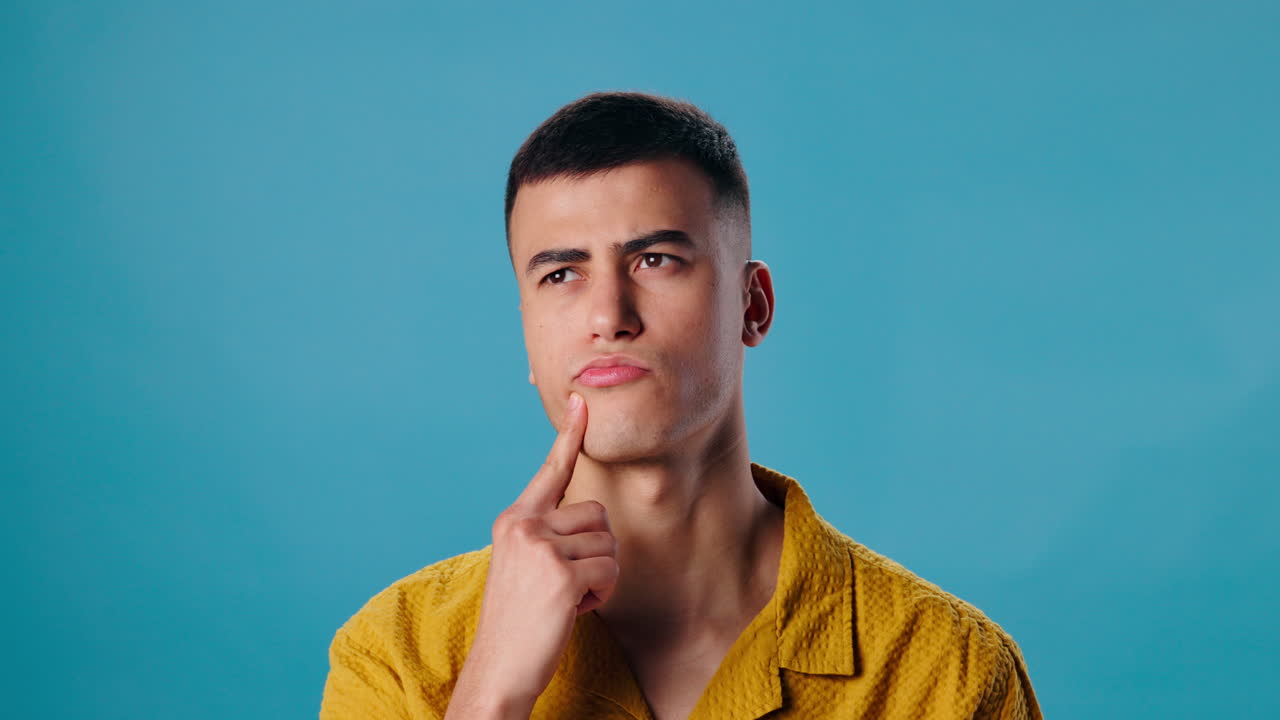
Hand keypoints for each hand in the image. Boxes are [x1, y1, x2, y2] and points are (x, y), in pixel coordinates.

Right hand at [444, 392, 618, 718]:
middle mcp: (523, 525)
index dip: (570, 436)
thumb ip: (546, 535)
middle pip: (597, 515)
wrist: (499, 669)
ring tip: (565, 600)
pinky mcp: (560, 574)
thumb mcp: (525, 566)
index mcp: (514, 520)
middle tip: (565, 586)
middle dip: (596, 553)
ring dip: (599, 578)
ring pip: (608, 544)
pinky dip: (601, 596)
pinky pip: (610, 571)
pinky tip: (573, 611)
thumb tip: (589, 520)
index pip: (551, 471)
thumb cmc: (519, 622)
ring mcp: (540, 548)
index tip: (583, 402)